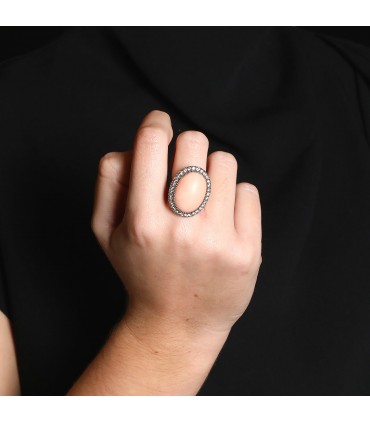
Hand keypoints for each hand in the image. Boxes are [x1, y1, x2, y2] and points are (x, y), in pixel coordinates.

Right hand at [91, 110, 261, 342]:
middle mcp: (181, 230)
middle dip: (186, 148)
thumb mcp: (106, 232)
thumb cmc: (141, 271)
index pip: (152, 144)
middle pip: (193, 143)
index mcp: (142, 223)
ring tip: (203, 199)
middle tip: (183, 170)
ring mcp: (218, 241)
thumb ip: (110, 182)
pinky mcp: (247, 251)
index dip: (155, 123)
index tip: (160, 124)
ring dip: (212, 172)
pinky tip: (222, 220)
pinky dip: (235, 198)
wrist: (178, 322)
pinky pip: (248, 191)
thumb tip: (134, 143)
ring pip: (224, 162)